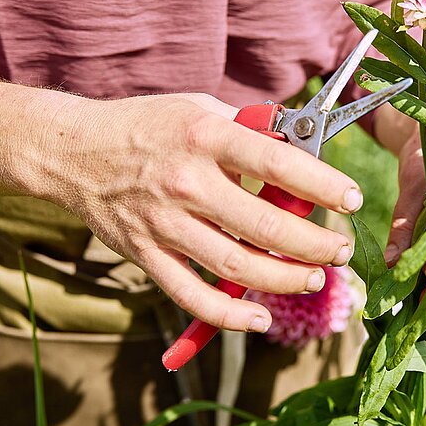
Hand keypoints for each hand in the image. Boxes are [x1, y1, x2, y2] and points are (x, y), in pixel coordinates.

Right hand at [42, 93, 360, 332]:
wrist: (73, 152)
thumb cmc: (147, 126)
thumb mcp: (200, 109)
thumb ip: (251, 130)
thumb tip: (303, 149)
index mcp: (207, 137)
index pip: (280, 165)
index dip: (324, 186)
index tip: (352, 200)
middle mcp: (187, 182)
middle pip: (267, 227)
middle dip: (316, 244)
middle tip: (340, 250)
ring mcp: (164, 224)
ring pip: (237, 266)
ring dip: (285, 279)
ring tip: (314, 277)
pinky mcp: (146, 255)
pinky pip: (193, 296)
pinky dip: (229, 315)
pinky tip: (259, 316)